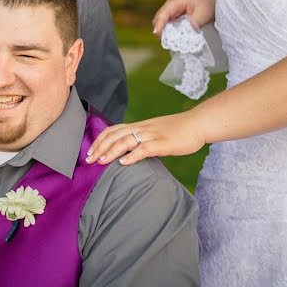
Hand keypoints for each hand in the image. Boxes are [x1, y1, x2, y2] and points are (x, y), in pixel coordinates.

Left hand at [85, 112, 205, 165]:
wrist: (197, 124)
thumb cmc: (179, 131)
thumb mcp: (156, 133)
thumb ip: (143, 141)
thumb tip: (130, 154)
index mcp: (140, 126)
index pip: (113, 130)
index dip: (100, 140)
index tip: (90, 152)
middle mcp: (143, 128)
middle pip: (115, 135)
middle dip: (100, 147)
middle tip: (89, 160)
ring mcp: (152, 135)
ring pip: (126, 140)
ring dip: (111, 151)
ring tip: (101, 162)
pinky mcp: (163, 143)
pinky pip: (144, 148)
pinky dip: (132, 155)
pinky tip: (124, 163)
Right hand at [152, 0, 218, 36]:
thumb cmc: (209, 4)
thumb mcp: (202, 14)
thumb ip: (192, 24)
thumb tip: (183, 34)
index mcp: (176, 1)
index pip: (163, 14)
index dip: (159, 25)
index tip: (158, 35)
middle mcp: (171, 5)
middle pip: (159, 18)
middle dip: (160, 30)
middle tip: (166, 42)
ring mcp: (172, 10)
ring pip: (163, 22)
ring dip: (165, 31)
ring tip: (171, 41)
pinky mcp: (175, 15)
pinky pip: (168, 24)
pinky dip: (170, 30)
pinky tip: (175, 37)